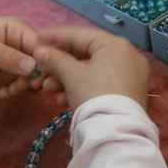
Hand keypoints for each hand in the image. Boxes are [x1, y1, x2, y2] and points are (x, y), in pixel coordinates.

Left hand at [0, 17, 40, 99]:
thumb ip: (7, 56)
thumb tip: (33, 67)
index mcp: (19, 32)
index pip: (42, 47)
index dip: (44, 64)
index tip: (35, 80)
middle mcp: (22, 48)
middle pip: (41, 67)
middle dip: (32, 81)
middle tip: (17, 89)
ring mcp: (18, 65)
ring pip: (33, 81)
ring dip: (22, 90)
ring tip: (6, 93)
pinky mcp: (10, 78)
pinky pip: (21, 90)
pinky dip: (14, 95)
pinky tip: (1, 94)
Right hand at [33, 26, 148, 109]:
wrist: (116, 134)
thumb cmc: (93, 96)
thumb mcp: (70, 75)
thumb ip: (54, 59)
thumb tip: (39, 50)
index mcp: (115, 44)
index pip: (79, 34)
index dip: (54, 37)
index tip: (35, 40)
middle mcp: (127, 55)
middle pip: (85, 54)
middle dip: (59, 65)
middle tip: (41, 71)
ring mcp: (131, 74)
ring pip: (92, 70)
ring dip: (67, 78)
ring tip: (48, 89)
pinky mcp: (129, 92)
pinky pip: (101, 82)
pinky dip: (82, 87)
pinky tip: (63, 99)